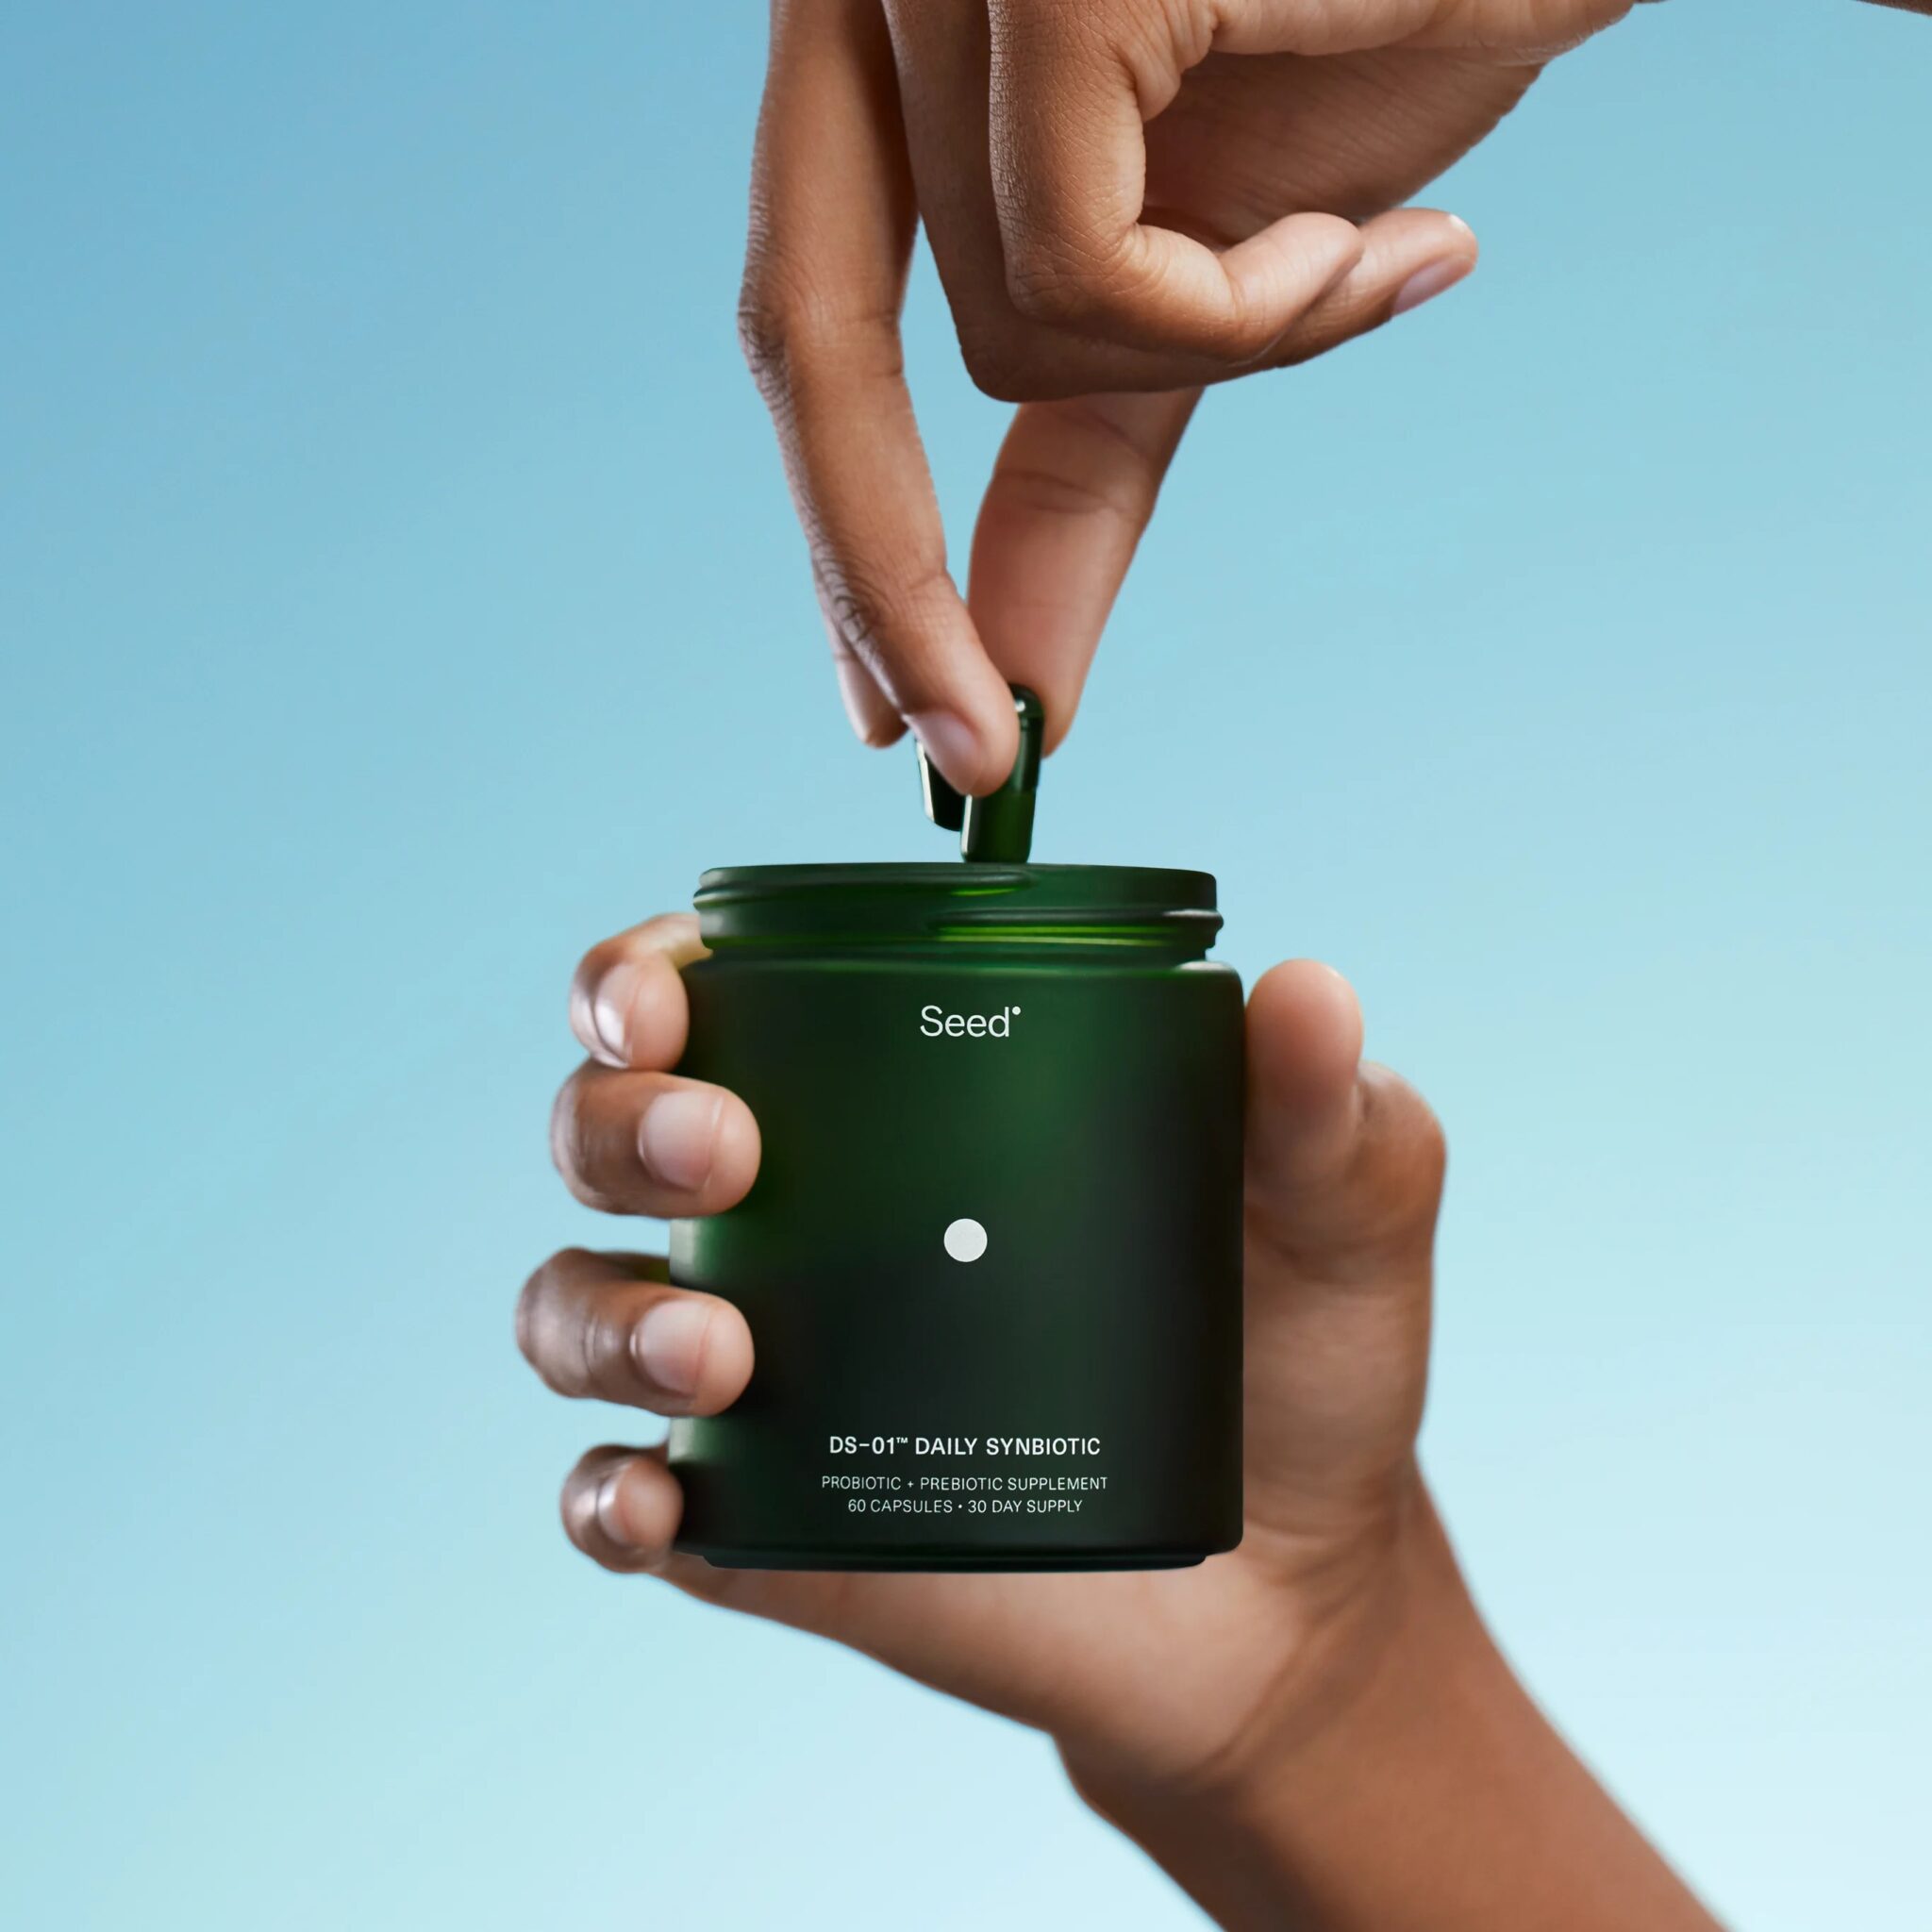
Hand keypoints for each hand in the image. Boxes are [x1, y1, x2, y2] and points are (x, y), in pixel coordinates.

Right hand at [519, 916, 1718, 1927]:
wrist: (1292, 1594)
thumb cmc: (1294, 1359)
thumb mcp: (1337, 1220)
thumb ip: (1328, 1110)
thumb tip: (1308, 992)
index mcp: (894, 1098)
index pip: (713, 998)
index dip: (641, 979)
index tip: (668, 993)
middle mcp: (796, 1217)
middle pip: (606, 1133)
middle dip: (618, 1122)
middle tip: (725, 1147)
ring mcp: (767, 1377)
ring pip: (580, 1309)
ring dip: (607, 1315)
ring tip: (721, 1350)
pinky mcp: (770, 1525)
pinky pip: (628, 1504)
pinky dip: (611, 1498)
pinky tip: (662, 1505)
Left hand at [742, 0, 1636, 793]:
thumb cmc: (1397, 27)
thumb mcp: (1199, 280)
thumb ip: (1089, 449)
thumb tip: (1017, 679)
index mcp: (885, 41)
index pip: (803, 319)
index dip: (845, 529)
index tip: (885, 709)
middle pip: (803, 335)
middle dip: (885, 573)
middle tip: (974, 757)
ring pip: (992, 330)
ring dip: (1200, 356)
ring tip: (1348, 254)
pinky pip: (1080, 270)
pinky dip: (1238, 311)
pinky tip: (1358, 230)